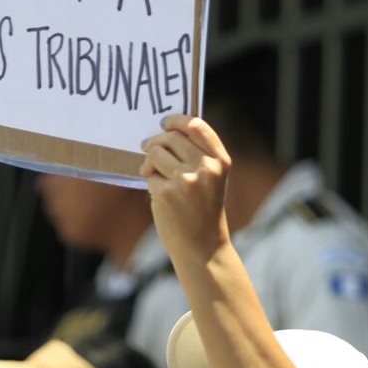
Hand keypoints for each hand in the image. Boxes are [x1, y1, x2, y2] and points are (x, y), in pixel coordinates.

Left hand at [140, 115, 232, 261]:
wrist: (202, 247)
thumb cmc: (203, 210)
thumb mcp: (211, 180)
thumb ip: (197, 155)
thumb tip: (165, 132)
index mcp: (220, 161)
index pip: (197, 126)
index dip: (177, 120)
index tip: (165, 123)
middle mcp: (205, 168)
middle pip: (170, 138)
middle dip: (155, 141)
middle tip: (146, 146)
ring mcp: (185, 180)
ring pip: (154, 153)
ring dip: (149, 162)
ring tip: (152, 173)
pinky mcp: (166, 193)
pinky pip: (149, 175)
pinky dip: (150, 182)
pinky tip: (160, 195)